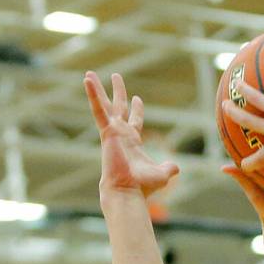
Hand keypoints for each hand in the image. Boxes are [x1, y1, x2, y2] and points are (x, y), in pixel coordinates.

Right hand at [84, 72, 178, 197]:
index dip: (137, 110)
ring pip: (104, 106)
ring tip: (90, 73)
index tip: (137, 98)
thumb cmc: (143, 186)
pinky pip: (98, 110)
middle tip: (116, 76)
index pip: (135, 121)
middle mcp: (121, 135)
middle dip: (118, 93)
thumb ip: (169, 168)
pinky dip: (92, 95)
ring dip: (98, 89)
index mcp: (133, 142)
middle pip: (119, 108)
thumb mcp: (161, 175)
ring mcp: (112, 133)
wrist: (128, 191)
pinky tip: (87, 80)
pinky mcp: (107, 132)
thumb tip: (176, 168)